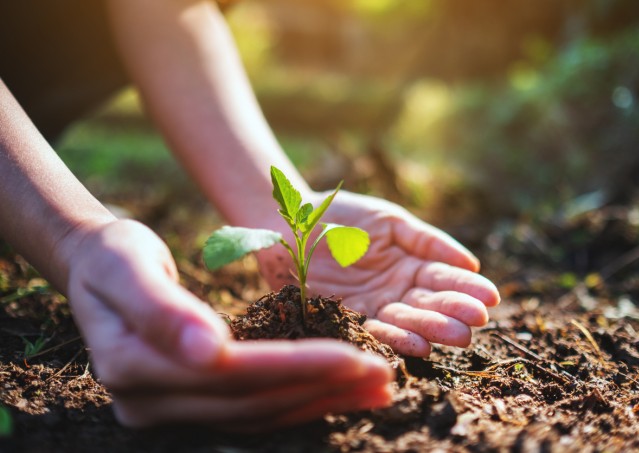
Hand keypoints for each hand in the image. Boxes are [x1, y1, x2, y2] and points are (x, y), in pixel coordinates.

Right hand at [65, 220, 392, 429]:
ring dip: (321, 401)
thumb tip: (211, 351)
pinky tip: (339, 389)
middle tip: (383, 375)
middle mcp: (150, 402)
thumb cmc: (113, 257)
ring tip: (376, 387)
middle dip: (322, 388)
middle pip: (253, 401)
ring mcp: (170, 409)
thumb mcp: (127, 265)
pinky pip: (254, 409)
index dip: (297, 367)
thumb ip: (161, 308)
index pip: (232, 373)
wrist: (96, 269)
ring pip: (259, 413)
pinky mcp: (192, 404)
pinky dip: (300, 400)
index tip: (355, 356)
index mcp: (133, 366)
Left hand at [259, 192, 499, 356]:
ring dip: (433, 330)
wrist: (292, 221)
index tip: (490, 298)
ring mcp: (374, 305)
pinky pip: (374, 331)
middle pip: (431, 304)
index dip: (467, 288)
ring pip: (409, 322)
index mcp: (411, 264)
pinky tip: (419, 346)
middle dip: (454, 313)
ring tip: (457, 335)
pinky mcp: (347, 318)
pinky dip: (396, 339)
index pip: (444, 278)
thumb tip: (473, 262)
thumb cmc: (343, 214)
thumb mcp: (390, 221)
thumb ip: (428, 241)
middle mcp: (397, 289)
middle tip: (476, 321)